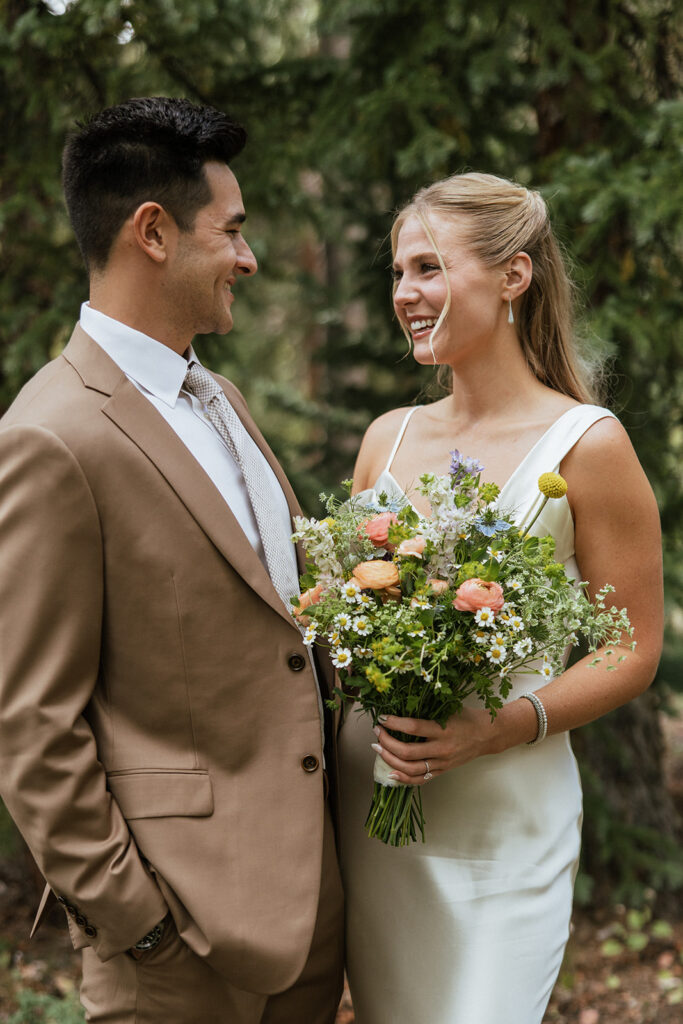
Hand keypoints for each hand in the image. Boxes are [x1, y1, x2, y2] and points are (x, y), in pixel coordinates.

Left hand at [371, 706, 497, 784]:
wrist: (488, 735)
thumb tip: (399, 708)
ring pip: (410, 769)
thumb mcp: (448, 709)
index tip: (382, 718)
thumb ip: (427, 711)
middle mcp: (442, 748)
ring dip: (390, 759)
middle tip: (377, 732)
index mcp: (443, 729)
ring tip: (378, 749)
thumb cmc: (467, 718)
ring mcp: (442, 763)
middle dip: (387, 742)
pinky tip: (390, 773)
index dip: (394, 723)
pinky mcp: (442, 771)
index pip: (413, 728)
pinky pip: (420, 779)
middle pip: (407, 752)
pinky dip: (403, 778)